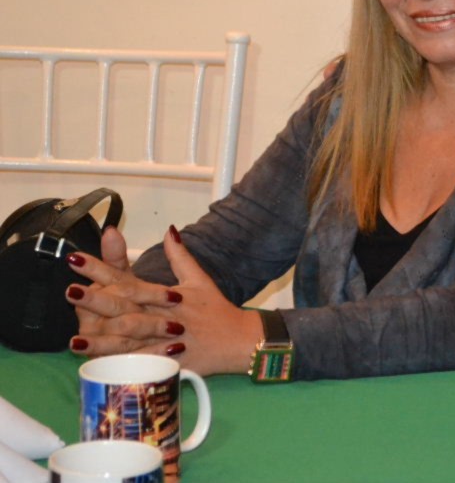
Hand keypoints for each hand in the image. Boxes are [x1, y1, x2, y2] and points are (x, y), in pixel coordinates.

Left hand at [69, 227, 261, 375]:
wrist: (239, 339)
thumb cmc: (217, 310)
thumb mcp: (199, 279)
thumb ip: (179, 255)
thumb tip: (168, 230)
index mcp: (164, 294)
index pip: (127, 278)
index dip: (101, 269)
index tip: (76, 259)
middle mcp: (161, 315)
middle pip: (125, 307)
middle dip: (97, 301)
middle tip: (70, 292)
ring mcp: (165, 340)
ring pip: (129, 340)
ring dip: (101, 340)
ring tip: (74, 340)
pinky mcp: (169, 362)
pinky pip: (142, 365)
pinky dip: (121, 366)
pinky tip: (100, 369)